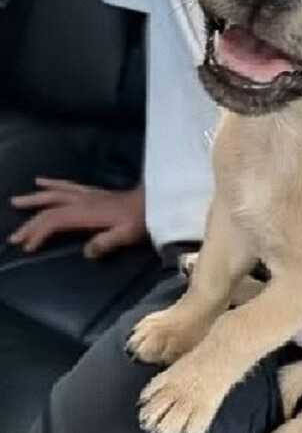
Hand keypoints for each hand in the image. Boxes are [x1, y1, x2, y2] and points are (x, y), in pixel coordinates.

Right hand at [9, 178, 145, 258]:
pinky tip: (42, 180)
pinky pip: (67, 186)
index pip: (55, 221)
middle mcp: (83, 201)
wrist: (156, 200)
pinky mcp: (94, 193)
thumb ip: (106, 243)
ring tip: (16, 201)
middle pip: (50, 209)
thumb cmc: (142, 220)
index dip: (39, 233)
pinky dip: (52, 184)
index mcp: (87, 212)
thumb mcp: (126, 235)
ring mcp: (88, 195)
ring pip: (55, 194)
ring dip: (35, 199)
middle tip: (13, 236)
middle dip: (30, 222)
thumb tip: (86, 252)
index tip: (28, 247)